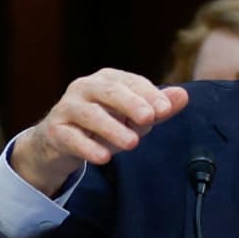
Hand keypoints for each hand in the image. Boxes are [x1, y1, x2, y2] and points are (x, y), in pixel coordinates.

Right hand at [11, 69, 190, 195]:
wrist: (58, 141)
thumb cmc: (102, 125)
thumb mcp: (132, 117)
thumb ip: (157, 107)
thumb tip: (183, 95)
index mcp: (107, 79)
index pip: (131, 82)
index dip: (149, 94)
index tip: (165, 109)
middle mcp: (84, 88)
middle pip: (108, 91)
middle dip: (130, 103)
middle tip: (150, 117)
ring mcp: (67, 108)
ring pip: (89, 114)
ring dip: (111, 128)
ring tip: (132, 143)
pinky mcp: (55, 131)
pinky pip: (71, 138)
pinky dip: (88, 148)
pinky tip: (103, 157)